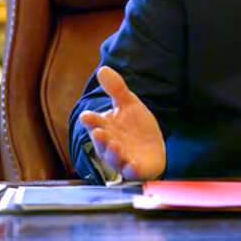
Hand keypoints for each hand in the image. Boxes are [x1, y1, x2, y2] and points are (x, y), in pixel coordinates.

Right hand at [79, 66, 165, 180]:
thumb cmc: (135, 127)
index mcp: (105, 127)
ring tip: (114, 144)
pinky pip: (131, 171)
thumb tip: (102, 69)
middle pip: (102, 142)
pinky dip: (131, 169)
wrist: (153, 147)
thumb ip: (116, 89)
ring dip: (113, 152)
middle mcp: (110, 145)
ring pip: (114, 158)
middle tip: (99, 132)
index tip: (87, 116)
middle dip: (100, 138)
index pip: (95, 123)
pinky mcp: (136, 169)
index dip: (91, 120)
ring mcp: (122, 158)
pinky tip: (133, 165)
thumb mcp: (129, 104)